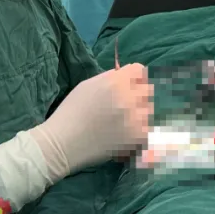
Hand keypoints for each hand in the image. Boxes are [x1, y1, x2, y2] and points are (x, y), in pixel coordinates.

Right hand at [31, 63, 152, 176]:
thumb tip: (127, 77)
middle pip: (148, 89)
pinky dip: (142, 131)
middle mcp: (129, 96)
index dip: (135, 77)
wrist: (63, 143)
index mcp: (116, 81)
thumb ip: (111, 78)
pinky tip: (129, 134)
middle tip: (129, 104)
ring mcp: (136, 117)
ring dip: (142, 113)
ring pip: (151, 109)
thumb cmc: (71, 111)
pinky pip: (150, 128)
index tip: (131, 85)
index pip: (140, 70)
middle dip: (139, 94)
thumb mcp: (88, 84)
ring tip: (129, 121)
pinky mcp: (138, 137)